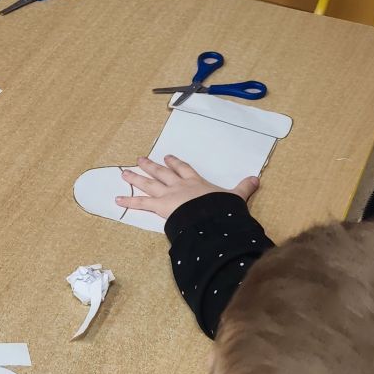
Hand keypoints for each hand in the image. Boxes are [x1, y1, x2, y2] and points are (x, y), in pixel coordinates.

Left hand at [115, 155, 258, 221]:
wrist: (210, 216)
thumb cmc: (221, 208)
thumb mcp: (235, 197)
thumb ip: (243, 188)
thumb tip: (256, 179)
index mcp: (196, 183)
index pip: (184, 170)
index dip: (176, 163)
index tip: (168, 158)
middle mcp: (179, 185)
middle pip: (162, 173)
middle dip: (151, 166)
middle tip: (140, 159)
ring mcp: (168, 194)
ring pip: (148, 184)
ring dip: (135, 178)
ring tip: (124, 173)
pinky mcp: (160, 206)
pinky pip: (141, 204)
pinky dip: (128, 202)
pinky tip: (116, 200)